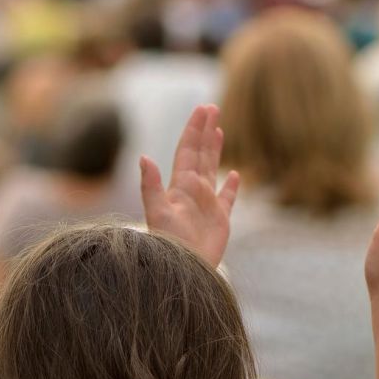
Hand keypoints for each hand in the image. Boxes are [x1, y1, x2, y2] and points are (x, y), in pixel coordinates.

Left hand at [140, 104, 239, 268]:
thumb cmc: (168, 245)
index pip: (187, 150)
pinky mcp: (219, 220)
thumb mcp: (156, 213)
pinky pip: (227, 198)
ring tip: (218, 130)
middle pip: (200, 154)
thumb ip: (151, 186)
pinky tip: (234, 175)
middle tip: (211, 107)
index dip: (194, 129)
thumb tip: (144, 157)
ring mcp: (206, 205)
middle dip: (204, 131)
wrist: (182, 270)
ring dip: (215, 150)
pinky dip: (231, 186)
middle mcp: (192, 191)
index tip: (202, 109)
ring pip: (211, 170)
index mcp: (179, 186)